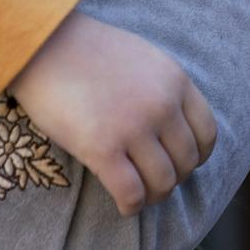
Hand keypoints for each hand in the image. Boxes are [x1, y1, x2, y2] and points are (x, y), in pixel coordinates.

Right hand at [8, 12, 216, 216]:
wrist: (42, 43)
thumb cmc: (86, 50)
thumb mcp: (142, 58)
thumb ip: (163, 89)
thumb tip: (173, 128)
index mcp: (175, 80)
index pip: (206, 133)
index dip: (197, 156)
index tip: (178, 162)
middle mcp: (162, 105)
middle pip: (187, 162)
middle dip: (172, 178)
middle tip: (152, 181)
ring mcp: (133, 127)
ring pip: (163, 183)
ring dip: (153, 196)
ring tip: (137, 194)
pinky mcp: (102, 148)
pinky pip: (131, 193)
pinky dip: (131, 206)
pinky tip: (122, 204)